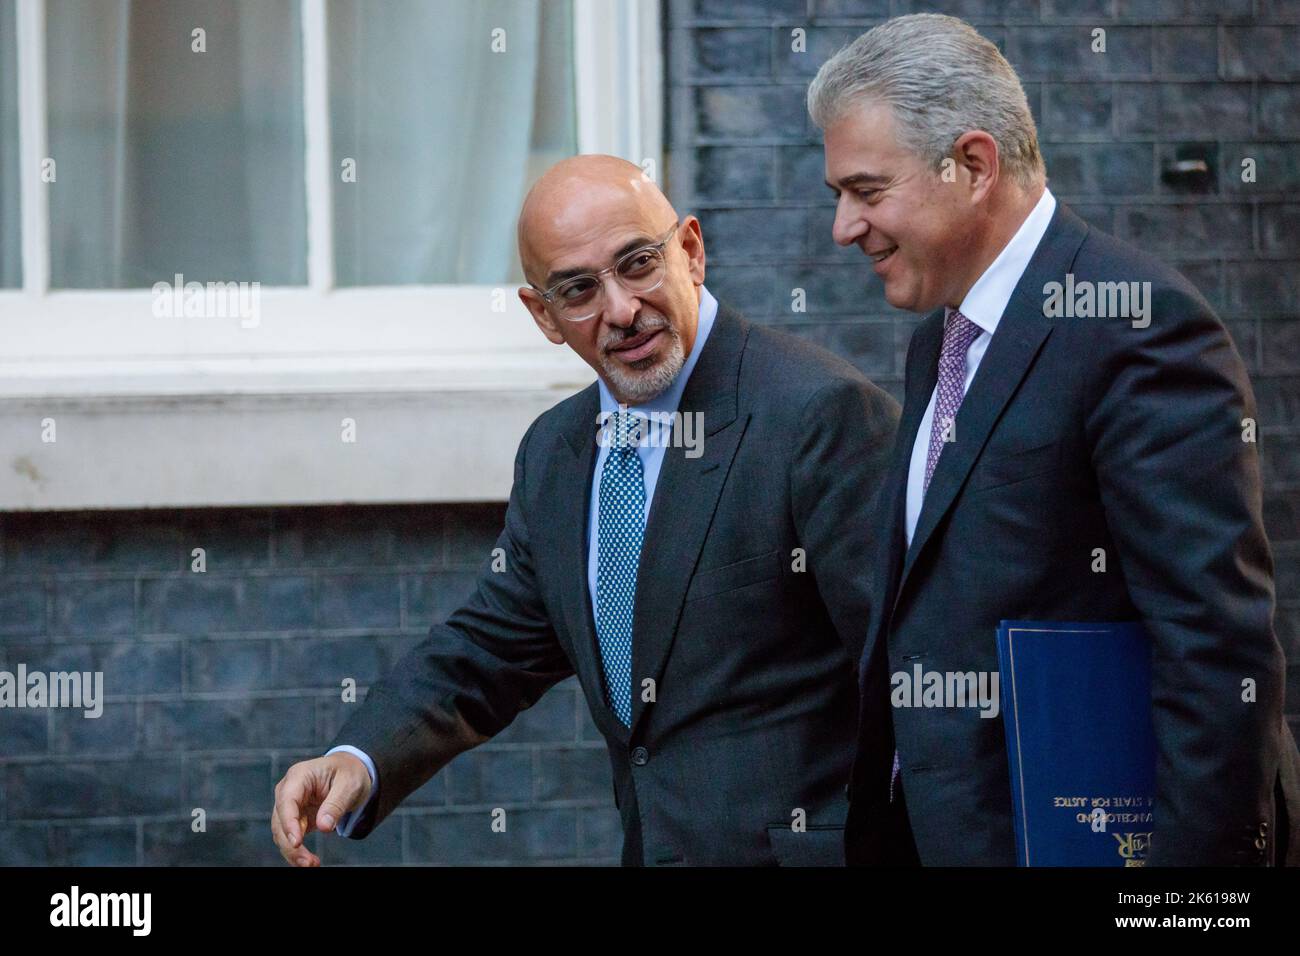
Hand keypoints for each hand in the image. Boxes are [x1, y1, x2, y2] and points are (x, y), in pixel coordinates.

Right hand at [271, 752, 371, 866]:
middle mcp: (288, 790)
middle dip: (290, 843)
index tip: (297, 842)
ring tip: (310, 864)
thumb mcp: (349, 784)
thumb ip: (336, 804)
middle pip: (280, 820)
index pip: (287, 800)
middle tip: (307, 862)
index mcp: (299, 775)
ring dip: (292, 851)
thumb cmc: (349, 773)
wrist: (350, 772)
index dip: (289, 822)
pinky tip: (309, 860)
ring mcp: (290, 805)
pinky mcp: (295, 818)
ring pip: (281, 832)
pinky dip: (297, 851)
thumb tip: (323, 826)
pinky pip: (290, 836)